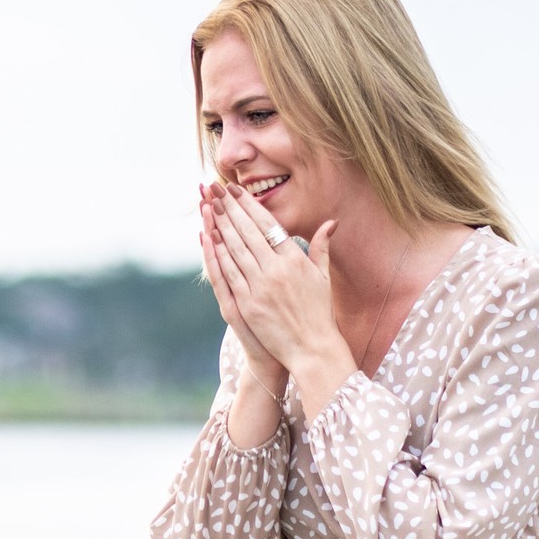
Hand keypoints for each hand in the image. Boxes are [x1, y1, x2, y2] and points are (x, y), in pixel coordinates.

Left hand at [202, 181, 352, 416]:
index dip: (249, 205)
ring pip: (234, 249)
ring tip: (207, 205)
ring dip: (219, 225)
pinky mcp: (247, 305)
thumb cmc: (320, 313)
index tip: (235, 190)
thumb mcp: (323, 278)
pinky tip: (207, 237)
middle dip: (229, 207)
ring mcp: (259, 287)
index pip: (267, 225)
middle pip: (247, 232)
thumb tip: (331, 223)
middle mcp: (276, 270)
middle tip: (213, 188)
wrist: (312, 349)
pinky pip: (227, 274)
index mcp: (295, 259)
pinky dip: (216, 254)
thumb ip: (322, 248)